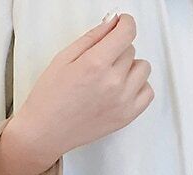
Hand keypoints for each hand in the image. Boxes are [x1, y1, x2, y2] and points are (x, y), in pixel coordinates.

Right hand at [3, 13, 153, 172]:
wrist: (44, 133)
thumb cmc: (48, 100)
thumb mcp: (63, 59)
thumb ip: (92, 37)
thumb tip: (112, 23)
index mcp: (95, 64)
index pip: (127, 32)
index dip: (125, 24)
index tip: (121, 25)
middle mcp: (112, 83)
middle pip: (131, 50)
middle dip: (118, 51)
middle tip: (100, 63)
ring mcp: (122, 101)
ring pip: (143, 68)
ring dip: (130, 68)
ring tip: (111, 77)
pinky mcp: (126, 117)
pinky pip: (148, 92)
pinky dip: (138, 87)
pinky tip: (121, 90)